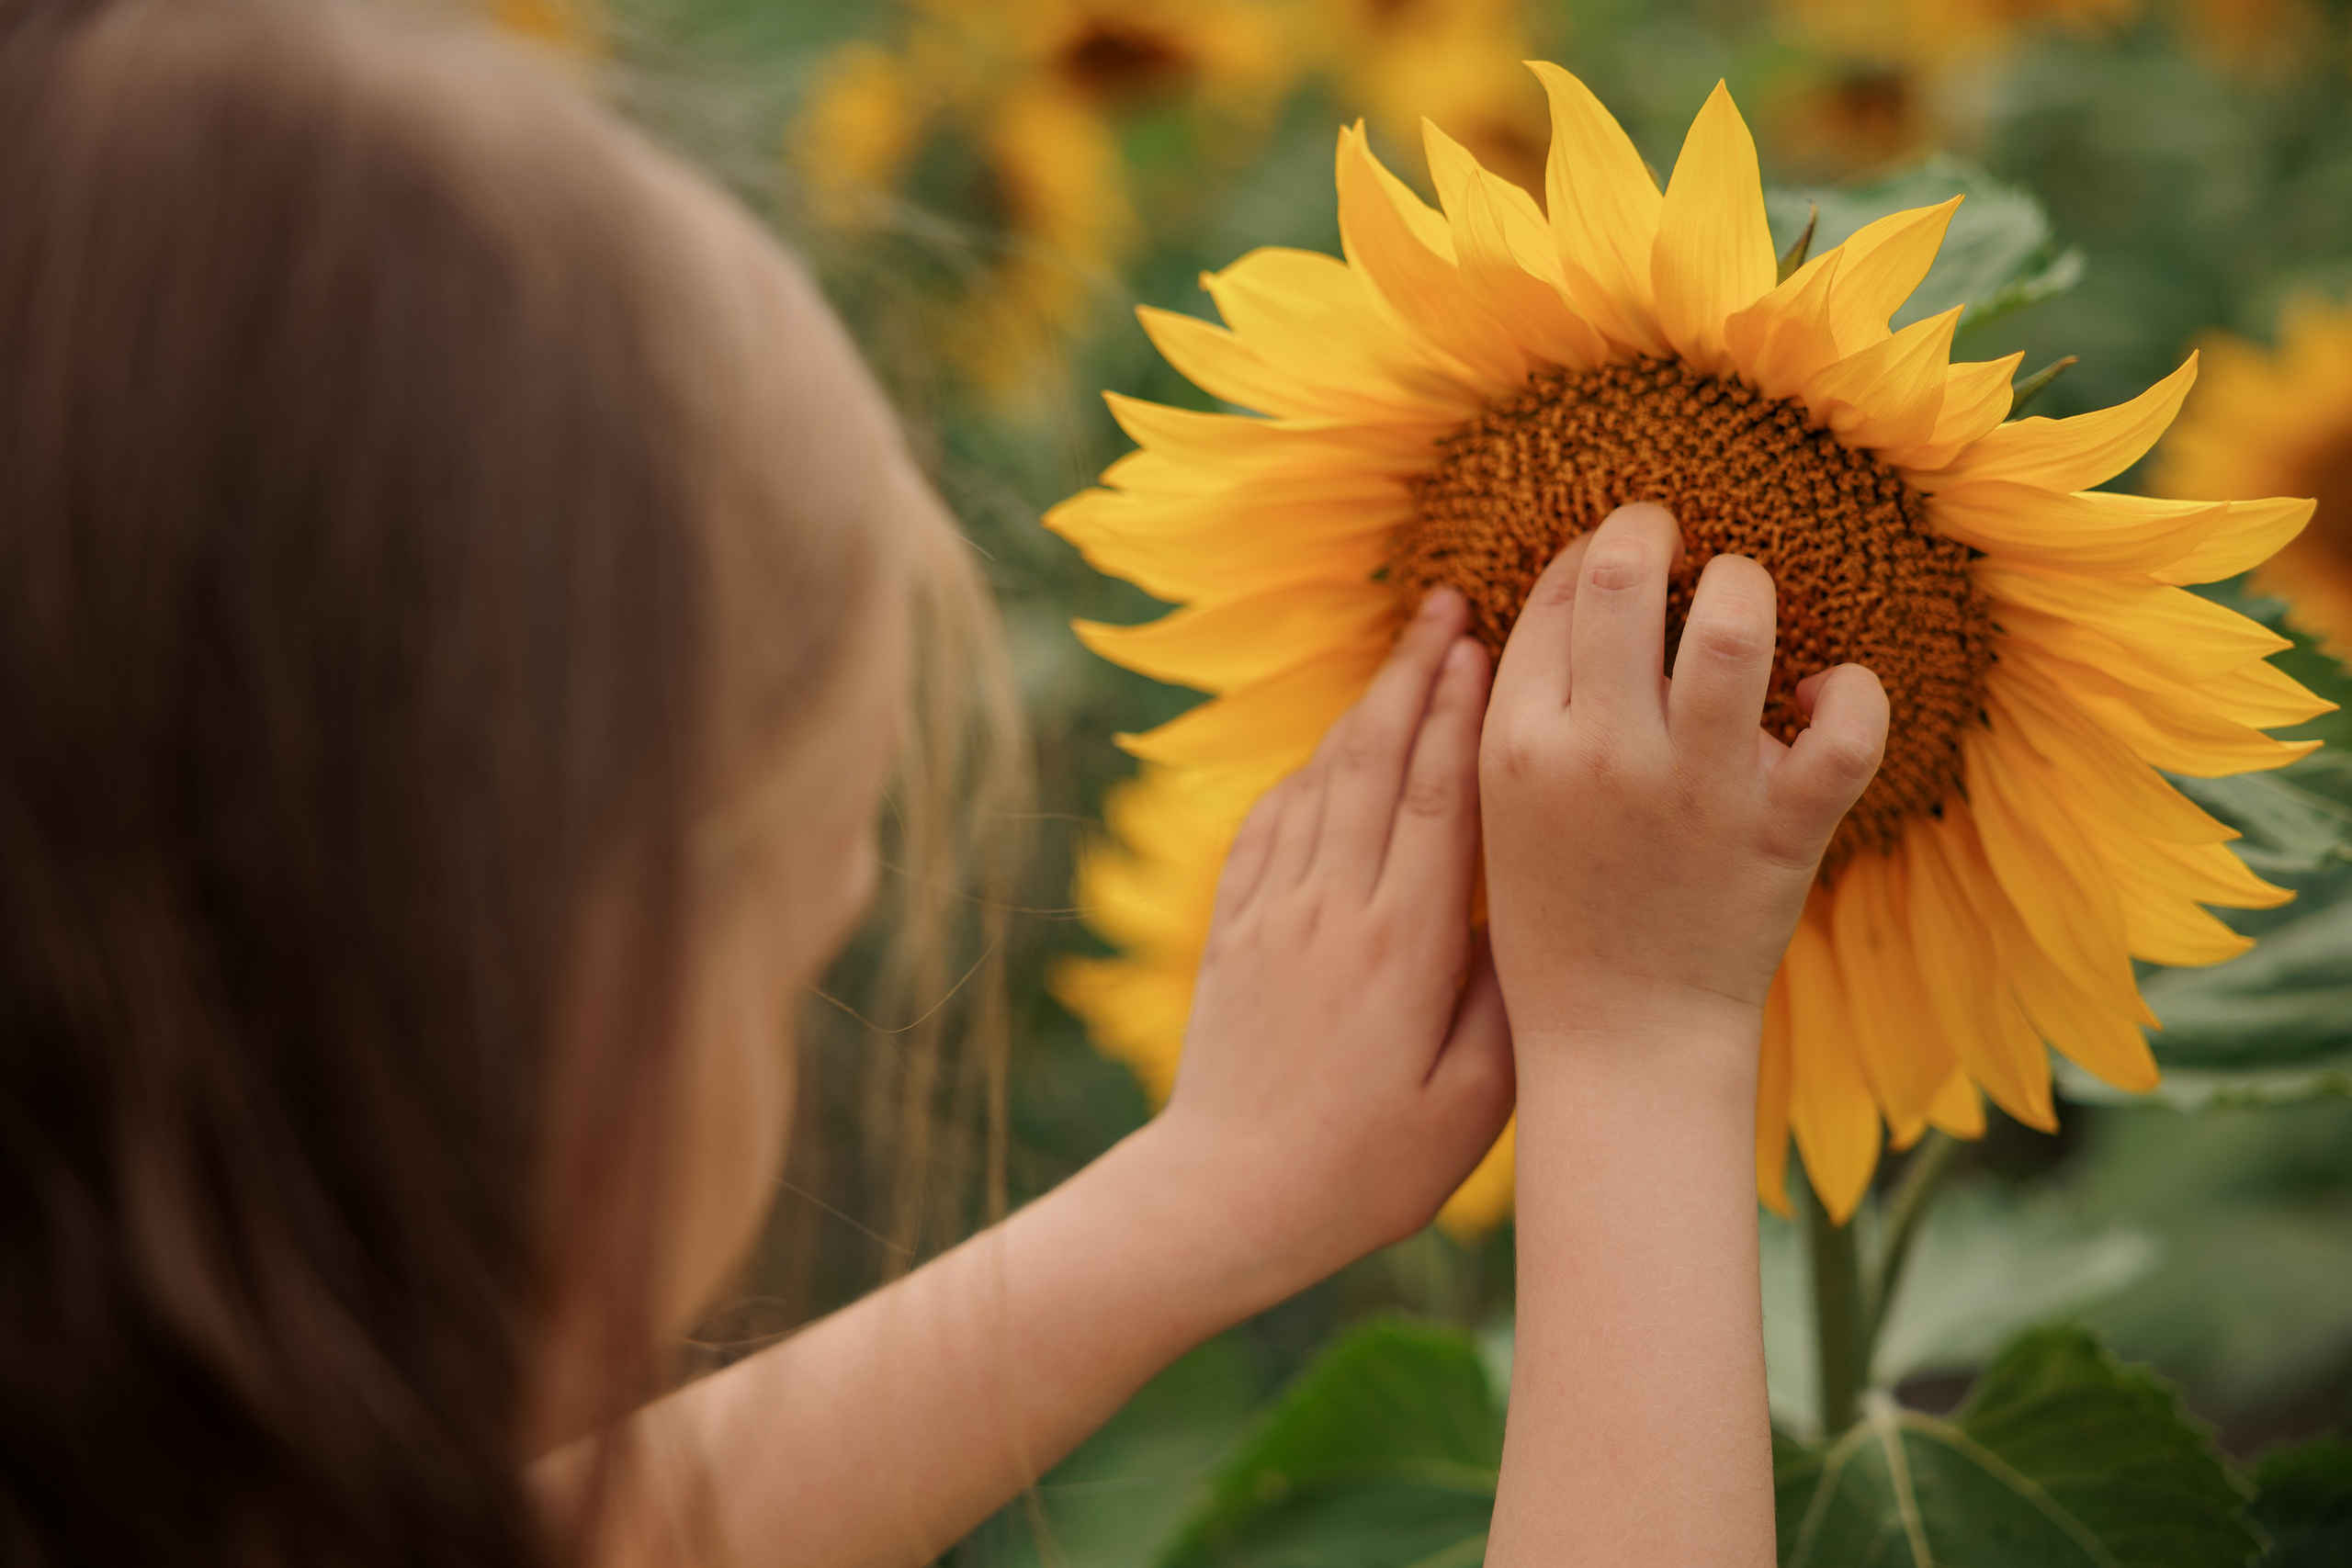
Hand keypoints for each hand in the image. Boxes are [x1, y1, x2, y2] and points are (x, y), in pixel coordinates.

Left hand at [1144, 588, 1515, 1295]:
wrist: (1225, 1198)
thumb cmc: (1367, 1170)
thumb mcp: (1470, 1107)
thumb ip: (1507, 1003)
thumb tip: (1533, 913)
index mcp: (1403, 950)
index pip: (1438, 803)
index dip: (1464, 716)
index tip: (1490, 643)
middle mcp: (1331, 912)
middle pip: (1375, 764)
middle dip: (1415, 677)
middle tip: (1451, 605)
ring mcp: (1272, 915)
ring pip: (1322, 782)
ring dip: (1365, 709)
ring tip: (1406, 651)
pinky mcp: (1233, 930)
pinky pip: (1269, 824)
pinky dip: (1305, 772)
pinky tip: (1330, 750)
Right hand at [1479, 502, 1888, 1051]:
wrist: (1620, 1038)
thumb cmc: (1558, 915)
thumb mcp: (1500, 807)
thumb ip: (1522, 708)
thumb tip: (1568, 592)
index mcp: (1518, 744)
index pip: (1557, 592)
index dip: (1592, 554)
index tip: (1614, 569)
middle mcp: (1601, 753)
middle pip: (1624, 573)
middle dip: (1654, 530)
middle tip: (1674, 542)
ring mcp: (1695, 790)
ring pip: (1735, 624)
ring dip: (1745, 586)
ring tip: (1742, 602)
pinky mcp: (1782, 830)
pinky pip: (1848, 727)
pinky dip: (1853, 694)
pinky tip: (1825, 698)